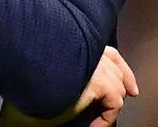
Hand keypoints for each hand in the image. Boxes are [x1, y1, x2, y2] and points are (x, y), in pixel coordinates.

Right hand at [0, 46, 137, 126]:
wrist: (28, 68)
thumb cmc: (32, 65)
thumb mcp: (54, 62)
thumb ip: (70, 64)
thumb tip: (80, 81)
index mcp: (83, 39)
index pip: (112, 55)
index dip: (123, 72)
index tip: (130, 87)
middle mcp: (94, 49)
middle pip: (118, 71)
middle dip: (120, 88)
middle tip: (111, 105)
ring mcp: (99, 65)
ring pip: (118, 89)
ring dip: (109, 105)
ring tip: (96, 117)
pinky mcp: (100, 82)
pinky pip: (115, 105)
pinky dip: (106, 118)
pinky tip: (94, 125)